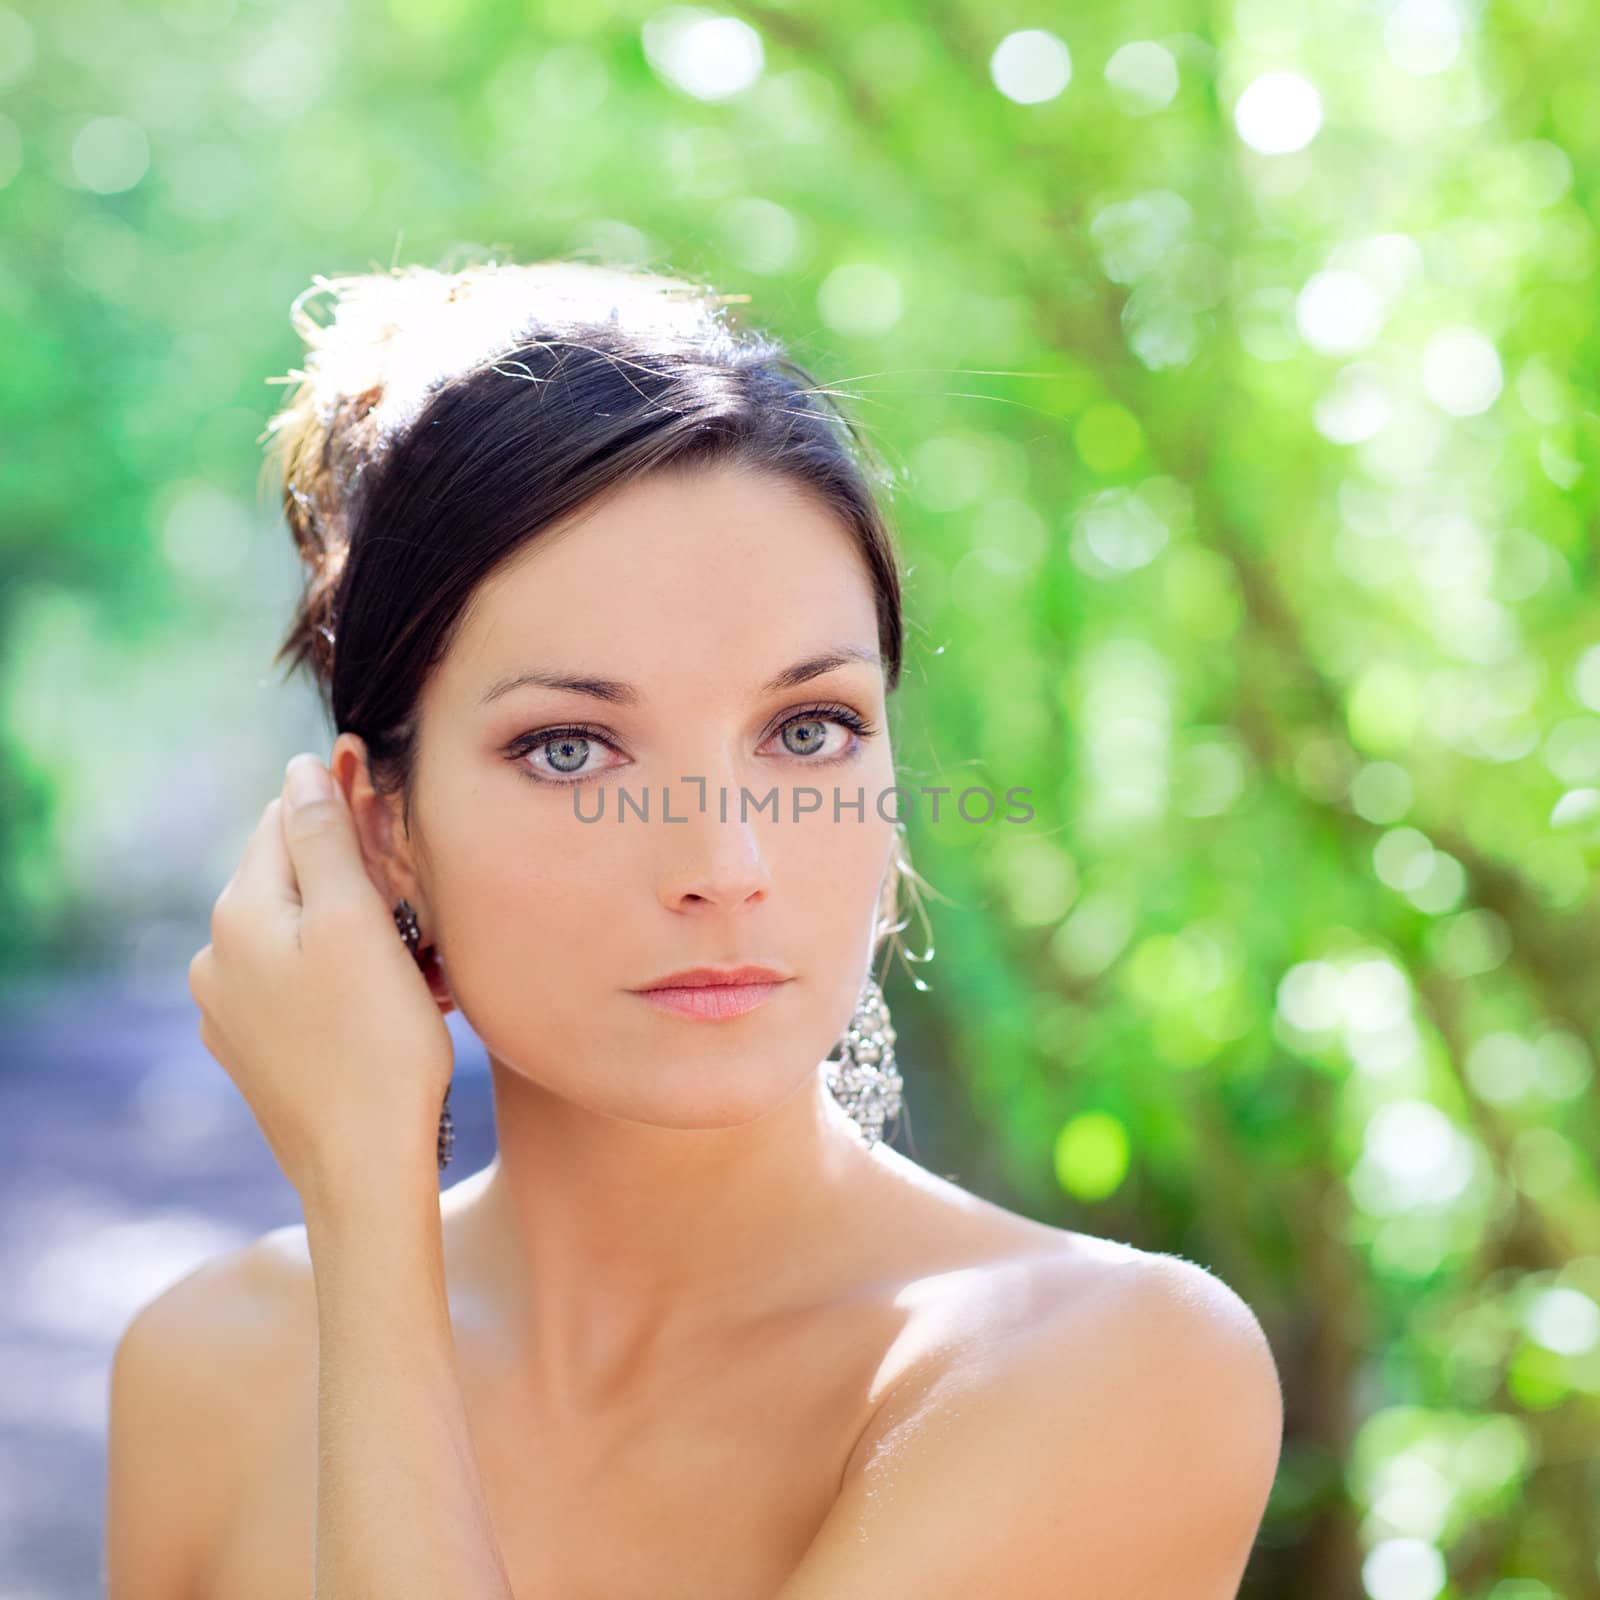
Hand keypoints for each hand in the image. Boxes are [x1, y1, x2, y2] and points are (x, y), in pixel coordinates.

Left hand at [187, 753, 454, 1209]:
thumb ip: (326, 839)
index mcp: (238, 915)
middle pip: (293, 876)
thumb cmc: (378, 1045)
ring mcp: (230, 1011)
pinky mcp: (256, 1051)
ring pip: (302, 932)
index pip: (286, 818)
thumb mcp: (358, 924)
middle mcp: (216, 958)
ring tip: (418, 961)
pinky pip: (301, 983)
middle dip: (358, 876)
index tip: (402, 823)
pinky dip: (345, 975)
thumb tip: (304, 769)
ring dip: (358, 928)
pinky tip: (392, 1002)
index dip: (347, 808)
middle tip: (420, 905)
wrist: (365, 1170)